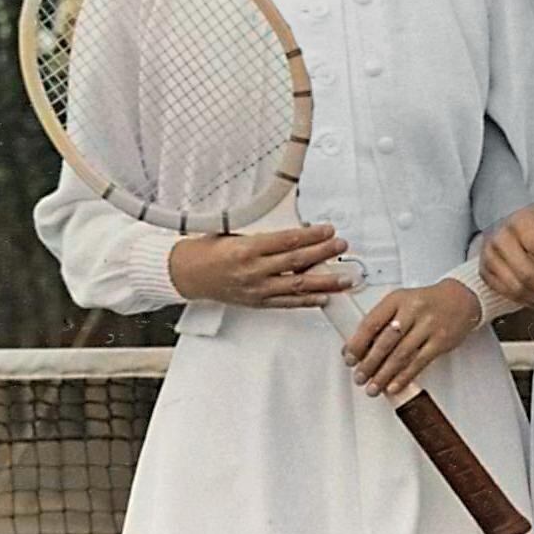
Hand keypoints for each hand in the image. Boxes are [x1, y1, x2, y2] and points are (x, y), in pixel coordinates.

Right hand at [167, 224, 353, 306]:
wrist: (188, 274)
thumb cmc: (209, 251)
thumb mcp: (234, 232)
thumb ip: (264, 235)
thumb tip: (296, 231)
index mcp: (247, 248)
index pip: (287, 240)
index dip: (311, 235)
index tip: (328, 230)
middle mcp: (254, 270)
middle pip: (297, 262)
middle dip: (324, 253)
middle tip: (341, 246)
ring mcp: (257, 289)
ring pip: (298, 286)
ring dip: (325, 282)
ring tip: (345, 279)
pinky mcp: (258, 302)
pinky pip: (288, 303)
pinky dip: (308, 301)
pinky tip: (325, 297)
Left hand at [341, 279, 482, 395]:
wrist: (460, 299)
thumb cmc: (426, 302)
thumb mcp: (400, 303)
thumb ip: (380, 321)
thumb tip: (357, 347)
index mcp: (397, 300)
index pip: (371, 323)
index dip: (357, 344)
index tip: (349, 358)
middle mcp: (412, 311)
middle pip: (385, 342)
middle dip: (369, 364)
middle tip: (359, 377)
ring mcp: (428, 326)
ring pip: (401, 355)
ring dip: (384, 375)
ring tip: (373, 387)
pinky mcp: (440, 341)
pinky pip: (419, 362)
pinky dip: (404, 377)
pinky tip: (394, 385)